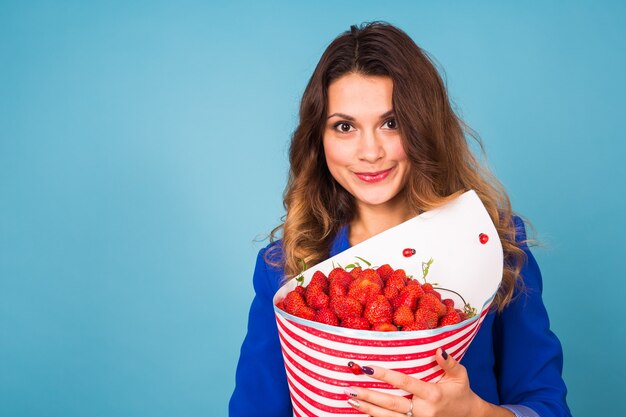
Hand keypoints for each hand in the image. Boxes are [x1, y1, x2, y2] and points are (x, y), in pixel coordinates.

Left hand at [345, 348, 513, 416]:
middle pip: (391, 403)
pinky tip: (362, 411)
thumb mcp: (460, 375)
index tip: (368, 368)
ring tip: (350, 400)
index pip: (404, 383)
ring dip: (367, 409)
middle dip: (368, 396)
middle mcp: (422, 410)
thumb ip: (449, 363)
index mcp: (432, 394)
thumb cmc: (461, 392)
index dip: (385, 376)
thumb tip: (438, 350)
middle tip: (349, 388)